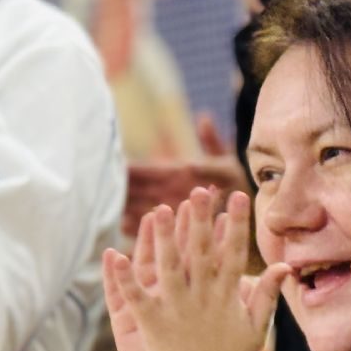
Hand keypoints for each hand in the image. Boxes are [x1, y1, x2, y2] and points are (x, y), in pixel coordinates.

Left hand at [108, 187, 289, 350]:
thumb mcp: (255, 327)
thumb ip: (266, 294)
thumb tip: (284, 267)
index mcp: (227, 297)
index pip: (233, 253)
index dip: (236, 223)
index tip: (238, 195)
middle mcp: (204, 299)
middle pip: (202, 252)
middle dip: (201, 219)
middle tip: (199, 190)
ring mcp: (178, 312)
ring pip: (170, 267)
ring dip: (165, 238)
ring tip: (160, 209)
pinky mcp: (155, 326)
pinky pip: (138, 297)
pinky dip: (126, 278)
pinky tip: (116, 255)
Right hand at [123, 116, 248, 236]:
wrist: (248, 206)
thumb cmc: (237, 181)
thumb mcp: (227, 162)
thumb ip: (213, 144)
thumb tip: (203, 119)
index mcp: (179, 173)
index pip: (151, 170)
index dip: (135, 169)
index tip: (115, 166)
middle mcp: (172, 191)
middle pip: (142, 190)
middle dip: (124, 191)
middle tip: (102, 190)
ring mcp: (172, 210)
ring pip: (145, 210)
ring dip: (130, 211)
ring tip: (113, 214)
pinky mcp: (177, 229)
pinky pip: (156, 231)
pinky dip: (142, 231)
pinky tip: (127, 232)